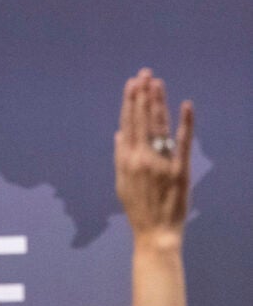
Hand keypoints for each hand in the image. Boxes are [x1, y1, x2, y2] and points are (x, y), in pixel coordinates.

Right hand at [115, 67, 193, 241]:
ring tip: (157, 83)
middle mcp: (142, 156)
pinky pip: (183, 143)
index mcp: (126, 158)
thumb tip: (119, 133)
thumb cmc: (136, 207)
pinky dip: (185, 123)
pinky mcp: (180, 170)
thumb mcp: (121, 181)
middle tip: (146, 74)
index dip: (130, 101)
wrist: (155, 232)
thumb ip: (120, 155)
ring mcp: (162, 162)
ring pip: (159, 125)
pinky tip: (186, 106)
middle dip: (144, 94)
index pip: (128, 122)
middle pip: (143, 118)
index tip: (132, 83)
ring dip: (158, 102)